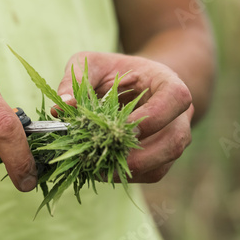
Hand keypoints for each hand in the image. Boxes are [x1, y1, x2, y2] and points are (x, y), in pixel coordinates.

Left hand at [57, 51, 192, 182]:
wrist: (130, 85)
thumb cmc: (111, 71)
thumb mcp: (91, 64)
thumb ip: (77, 79)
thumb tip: (62, 107)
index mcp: (167, 82)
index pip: (176, 99)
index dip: (155, 116)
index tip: (125, 125)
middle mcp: (178, 113)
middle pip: (176, 139)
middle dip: (142, 154)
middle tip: (106, 156)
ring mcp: (172, 137)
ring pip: (164, 162)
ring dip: (131, 169)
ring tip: (97, 168)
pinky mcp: (161, 157)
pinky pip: (151, 174)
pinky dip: (126, 174)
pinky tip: (100, 170)